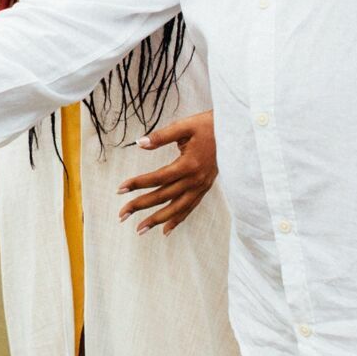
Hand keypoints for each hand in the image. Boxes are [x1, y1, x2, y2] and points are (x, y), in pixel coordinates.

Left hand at [117, 111, 216, 233]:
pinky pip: (189, 208)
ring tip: (140, 229)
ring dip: (157, 220)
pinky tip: (165, 230)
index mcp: (189, 164)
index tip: (120, 189)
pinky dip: (177, 220)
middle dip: (141, 205)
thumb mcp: (185, 125)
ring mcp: (201, 187)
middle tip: (122, 214)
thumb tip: (140, 143)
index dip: (138, 184)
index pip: (158, 178)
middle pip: (163, 196)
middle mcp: (195, 180)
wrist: (236, 132)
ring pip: (176, 208)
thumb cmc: (208, 126)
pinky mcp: (205, 189)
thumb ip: (162, 136)